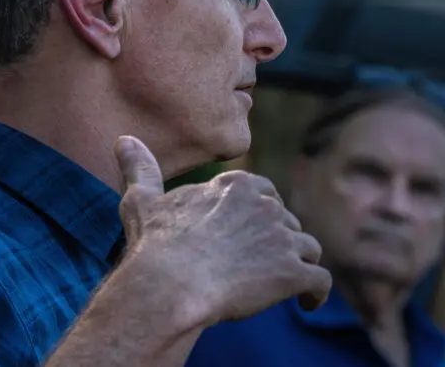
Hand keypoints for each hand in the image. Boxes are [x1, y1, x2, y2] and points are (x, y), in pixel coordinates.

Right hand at [114, 135, 330, 330]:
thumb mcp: (142, 200)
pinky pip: (320, 281)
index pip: (264, 192)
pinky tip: (305, 303)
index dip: (260, 211)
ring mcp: (282, 238)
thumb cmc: (155, 243)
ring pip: (306, 247)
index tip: (249, 230)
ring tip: (283, 282)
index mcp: (236, 185)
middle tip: (261, 261)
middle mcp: (265, 206)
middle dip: (278, 238)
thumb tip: (124, 140)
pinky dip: (316, 293)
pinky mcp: (293, 272)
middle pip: (286, 220)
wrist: (170, 283)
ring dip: (298, 262)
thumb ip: (140, 168)